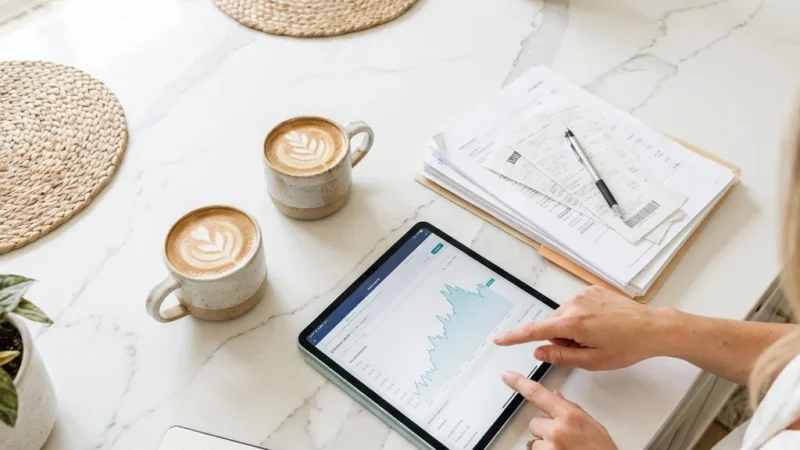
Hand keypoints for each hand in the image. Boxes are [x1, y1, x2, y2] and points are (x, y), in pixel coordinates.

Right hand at [495, 286, 672, 369]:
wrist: (652, 328)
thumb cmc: (627, 346)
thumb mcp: (592, 361)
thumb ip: (561, 356)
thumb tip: (540, 351)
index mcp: (573, 323)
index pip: (535, 331)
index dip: (514, 337)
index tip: (499, 339)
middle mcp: (574, 304)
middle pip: (552, 325)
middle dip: (560, 339)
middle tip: (584, 350)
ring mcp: (583, 295)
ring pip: (563, 316)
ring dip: (571, 328)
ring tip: (597, 337)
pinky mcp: (591, 290)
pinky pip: (575, 306)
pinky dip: (581, 318)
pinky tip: (600, 325)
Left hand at [502, 371, 616, 449]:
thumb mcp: (592, 425)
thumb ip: (572, 409)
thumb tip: (556, 396)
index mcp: (570, 416)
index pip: (539, 394)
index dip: (520, 383)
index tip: (508, 376)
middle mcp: (557, 430)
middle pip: (535, 421)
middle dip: (545, 427)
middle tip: (563, 437)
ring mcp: (550, 446)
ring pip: (534, 439)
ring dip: (545, 442)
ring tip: (564, 448)